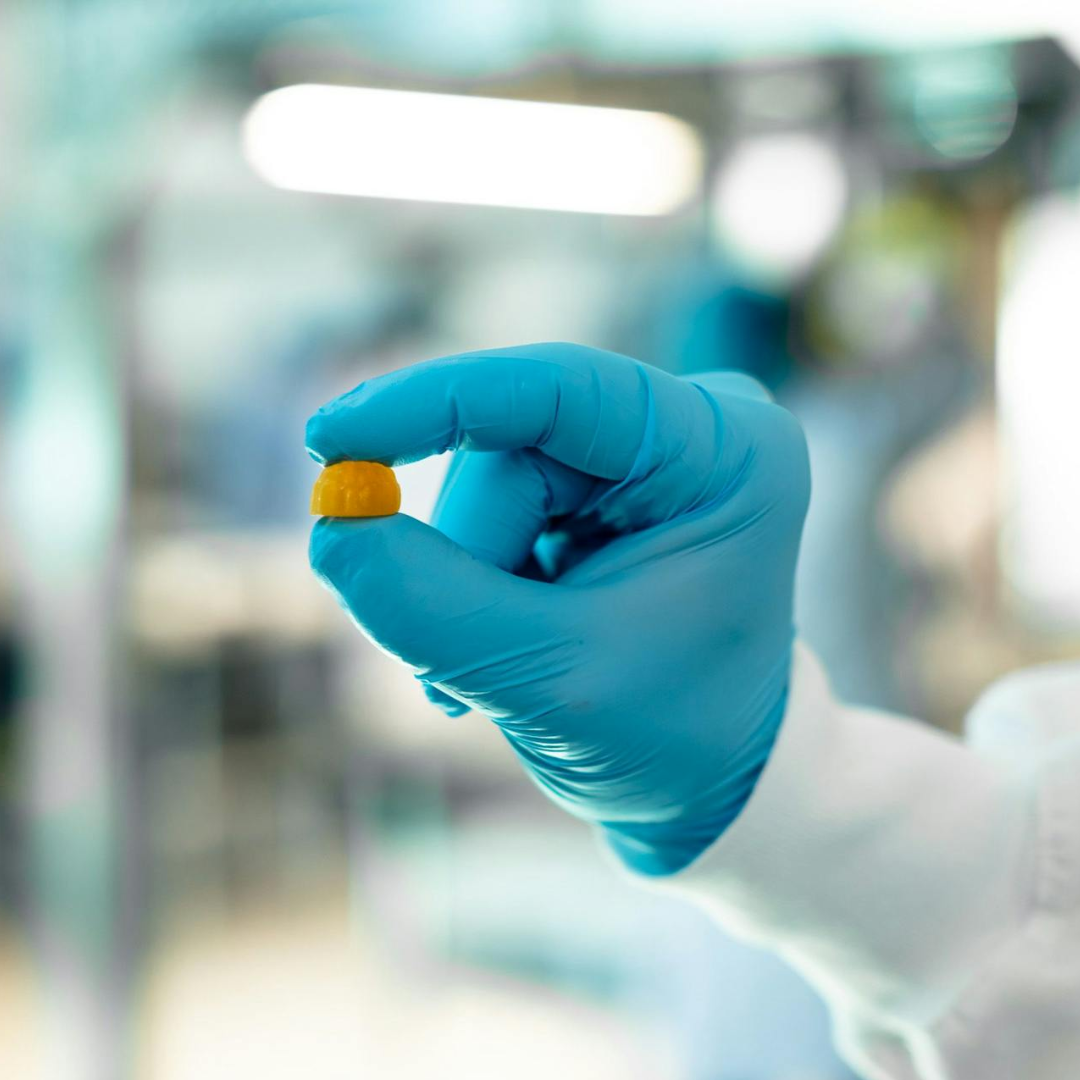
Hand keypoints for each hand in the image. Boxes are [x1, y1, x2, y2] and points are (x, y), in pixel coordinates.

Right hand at [307, 343, 809, 873]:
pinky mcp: (609, 484)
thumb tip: (332, 526)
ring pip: (494, 479)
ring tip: (493, 676)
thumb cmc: (667, 741)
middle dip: (467, 553)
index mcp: (728, 456)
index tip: (329, 439)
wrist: (707, 783)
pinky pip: (501, 502)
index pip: (562, 387)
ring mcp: (650, 453)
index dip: (434, 403)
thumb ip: (432, 606)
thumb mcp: (550, 683)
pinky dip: (478, 576)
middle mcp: (696, 430)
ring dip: (468, 578)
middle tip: (444, 669)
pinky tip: (507, 642)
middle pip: (516, 446)